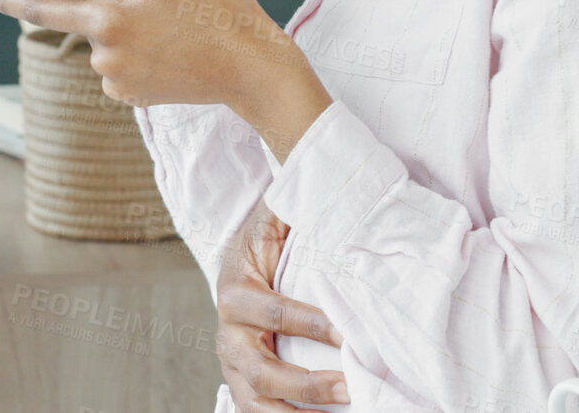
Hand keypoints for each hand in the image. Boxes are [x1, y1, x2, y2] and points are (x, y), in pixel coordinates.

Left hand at [0, 0, 331, 157]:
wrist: (256, 71)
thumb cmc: (222, 12)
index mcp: (110, 20)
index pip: (44, 8)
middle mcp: (106, 57)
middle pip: (88, 20)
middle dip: (111, 5)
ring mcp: (119, 82)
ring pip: (107, 41)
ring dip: (128, 27)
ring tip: (176, 23)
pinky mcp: (135, 97)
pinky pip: (122, 64)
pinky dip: (140, 50)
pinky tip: (175, 44)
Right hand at [217, 201, 348, 409]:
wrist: (242, 260)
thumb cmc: (266, 240)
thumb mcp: (273, 217)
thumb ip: (292, 204)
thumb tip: (320, 188)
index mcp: (235, 291)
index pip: (273, 312)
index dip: (311, 325)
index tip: (348, 334)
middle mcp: (228, 334)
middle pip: (261, 370)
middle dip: (306, 384)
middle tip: (350, 385)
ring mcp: (232, 363)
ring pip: (256, 400)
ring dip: (296, 412)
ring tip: (339, 408)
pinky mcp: (242, 382)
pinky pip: (257, 411)